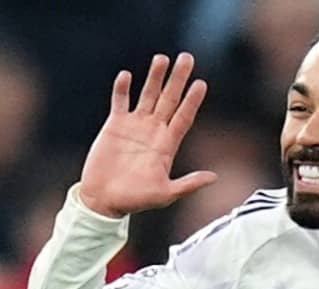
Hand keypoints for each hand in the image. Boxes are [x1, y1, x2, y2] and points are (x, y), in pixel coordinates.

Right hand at [79, 53, 216, 217]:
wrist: (104, 200)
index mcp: (167, 145)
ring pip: (147, 95)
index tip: (201, 84)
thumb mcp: (165, 194)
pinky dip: (122, 89)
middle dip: (178, 79)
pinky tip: (127, 75)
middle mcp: (154, 131)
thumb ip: (188, 184)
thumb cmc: (135, 200)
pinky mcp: (115, 125)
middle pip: (169, 99)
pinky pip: (120, 102)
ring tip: (162, 58)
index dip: (192, 101)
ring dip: (154, 77)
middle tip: (187, 58)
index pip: (184, 117)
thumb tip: (215, 177)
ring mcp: (134, 126)